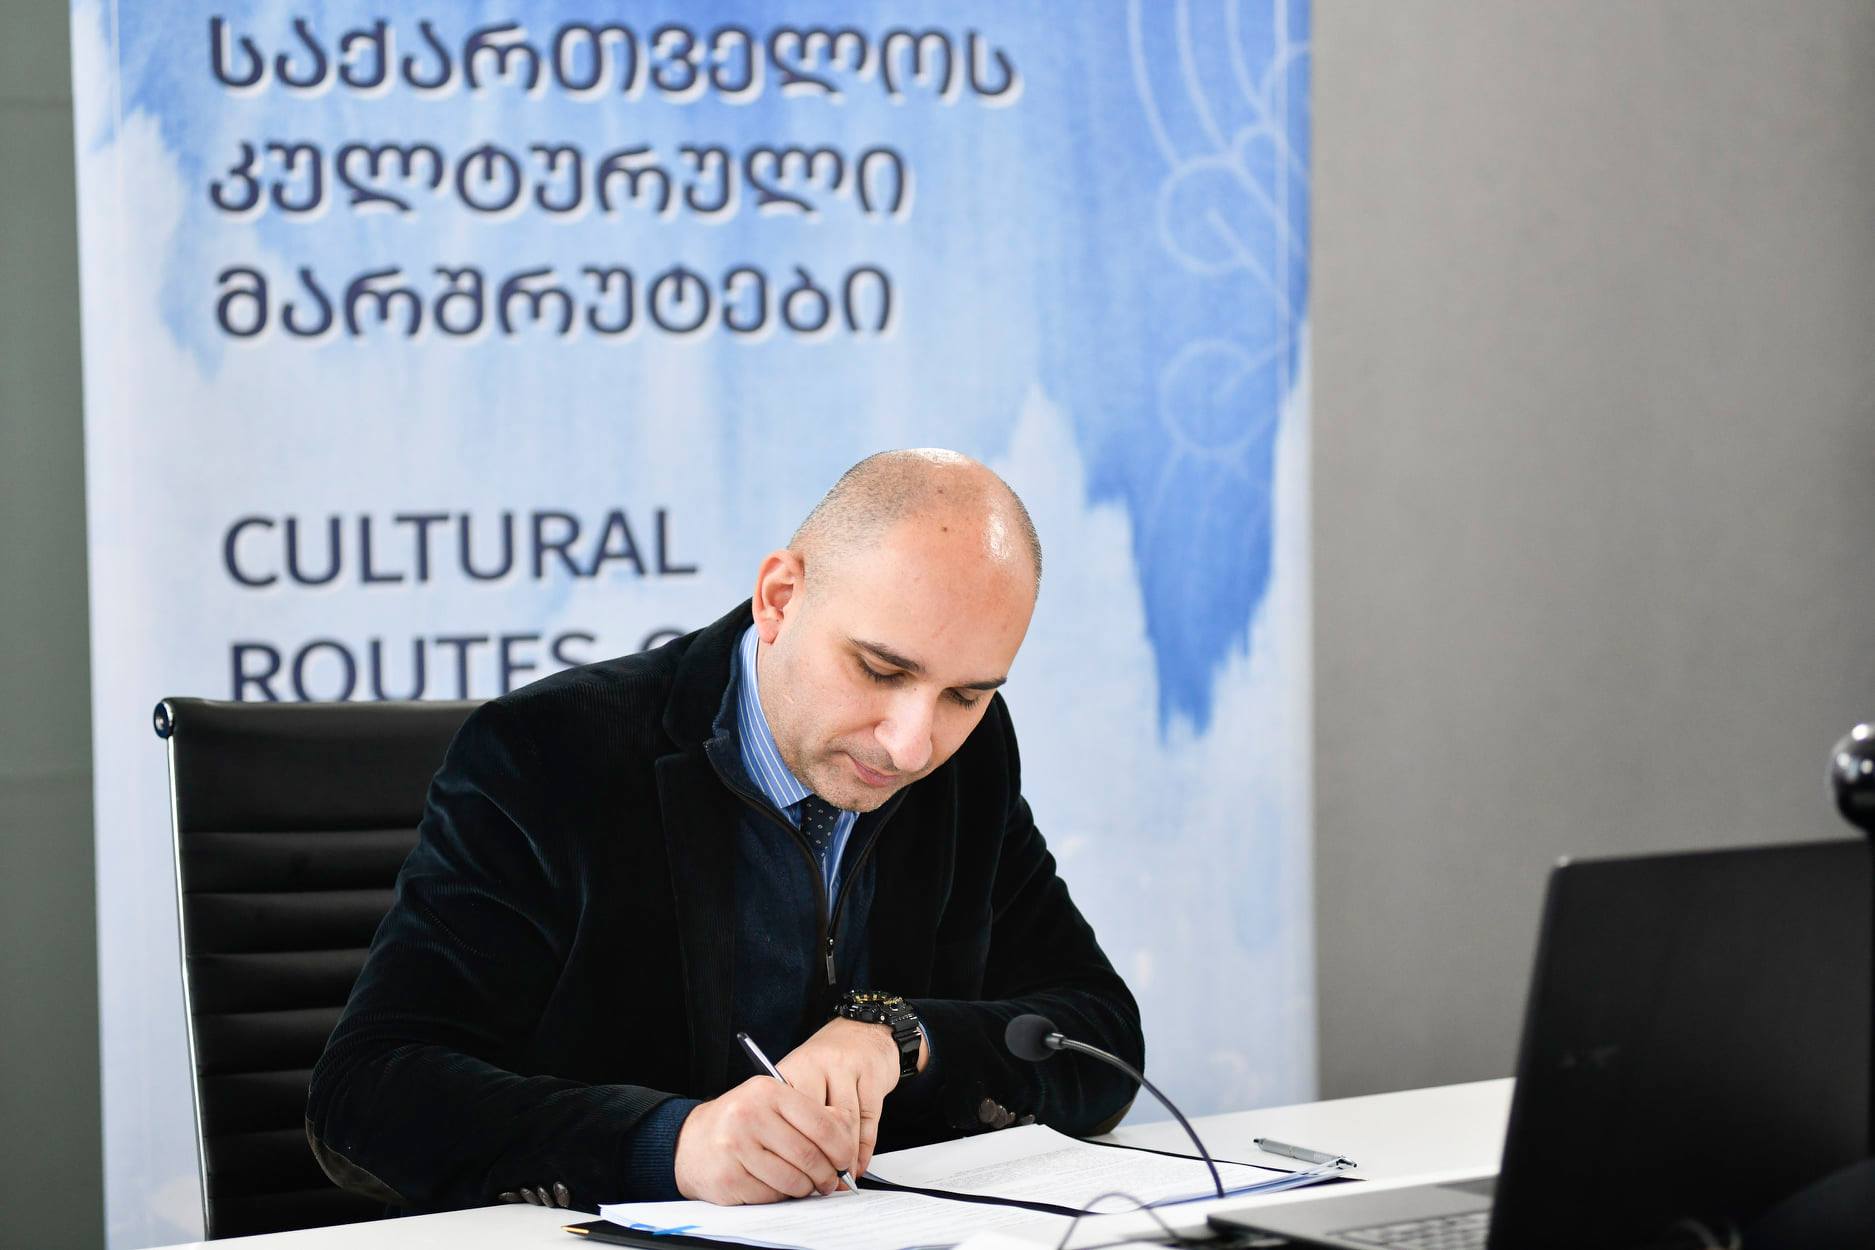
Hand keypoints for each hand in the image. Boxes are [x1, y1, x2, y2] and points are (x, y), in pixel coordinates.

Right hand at [672, 1075, 858, 1204]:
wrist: (690, 1142)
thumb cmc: (739, 1122)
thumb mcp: (772, 1104)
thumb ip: (808, 1115)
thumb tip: (846, 1143)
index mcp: (768, 1092)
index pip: (822, 1123)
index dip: (841, 1147)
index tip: (845, 1159)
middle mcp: (751, 1115)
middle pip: (809, 1155)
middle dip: (826, 1175)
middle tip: (830, 1181)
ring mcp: (736, 1147)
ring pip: (792, 1180)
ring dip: (806, 1189)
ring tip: (805, 1185)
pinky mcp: (728, 1178)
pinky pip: (771, 1196)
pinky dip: (781, 1196)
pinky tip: (776, 1186)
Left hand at [776, 1017, 916, 1176]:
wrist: (861, 1032)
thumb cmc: (825, 1067)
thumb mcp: (800, 1087)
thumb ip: (796, 1124)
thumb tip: (796, 1171)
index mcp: (787, 1073)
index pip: (785, 1121)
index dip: (794, 1154)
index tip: (799, 1177)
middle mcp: (813, 1065)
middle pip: (816, 1123)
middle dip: (823, 1159)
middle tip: (826, 1182)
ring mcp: (844, 1066)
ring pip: (846, 1123)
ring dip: (846, 1156)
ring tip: (844, 1175)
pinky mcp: (871, 1072)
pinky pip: (869, 1118)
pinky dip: (865, 1148)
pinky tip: (859, 1162)